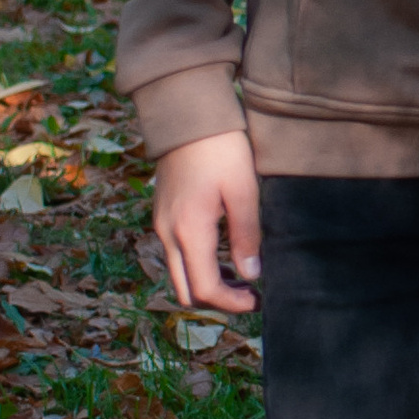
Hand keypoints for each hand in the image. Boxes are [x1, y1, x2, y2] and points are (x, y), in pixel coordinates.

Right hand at [152, 131, 262, 312]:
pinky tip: (222, 254)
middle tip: (248, 294)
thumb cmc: (221, 149)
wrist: (187, 114)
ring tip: (240, 276)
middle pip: (184, 290)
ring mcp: (161, 224)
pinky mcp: (162, 214)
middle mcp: (168, 233)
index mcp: (189, 231)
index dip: (231, 304)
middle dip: (215, 300)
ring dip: (205, 283)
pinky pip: (175, 254)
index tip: (257, 300)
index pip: (204, 289)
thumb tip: (251, 275)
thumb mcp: (243, 191)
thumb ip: (246, 236)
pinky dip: (197, 265)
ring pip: (178, 274)